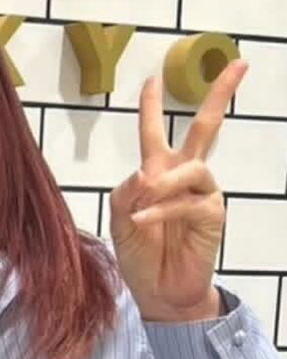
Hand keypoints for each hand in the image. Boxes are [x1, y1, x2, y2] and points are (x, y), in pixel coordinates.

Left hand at [109, 61, 246, 321]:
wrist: (158, 294)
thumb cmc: (140, 256)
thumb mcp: (120, 220)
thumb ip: (126, 191)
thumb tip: (146, 172)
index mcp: (158, 173)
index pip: (154, 133)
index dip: (152, 106)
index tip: (152, 78)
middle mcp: (184, 177)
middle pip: (205, 128)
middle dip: (221, 96)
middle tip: (239, 65)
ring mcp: (202, 194)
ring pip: (191, 168)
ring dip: (164, 183)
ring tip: (142, 204)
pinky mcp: (211, 215)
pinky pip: (188, 202)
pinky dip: (163, 209)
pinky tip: (143, 220)